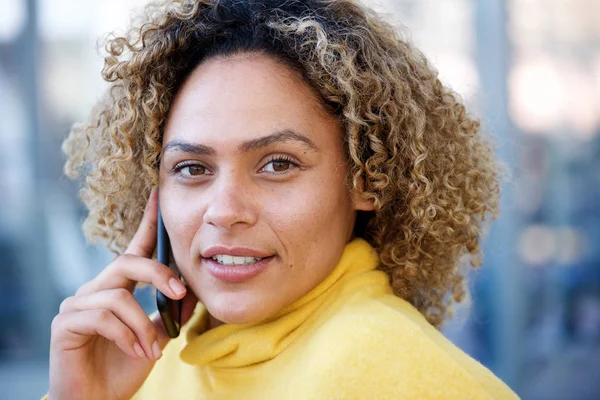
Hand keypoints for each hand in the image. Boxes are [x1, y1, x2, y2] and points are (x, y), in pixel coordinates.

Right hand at [48, 190, 196, 399]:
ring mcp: (77, 305)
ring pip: (119, 296)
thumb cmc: (124, 367)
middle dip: (159, 275)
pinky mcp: (66, 324)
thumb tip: (193, 291)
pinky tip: (138, 354)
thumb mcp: (156, 336)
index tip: (160, 194)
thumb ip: (169, 312)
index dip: (147, 223)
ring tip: (152, 350)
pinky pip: (103, 317)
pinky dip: (128, 336)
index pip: (134, 250)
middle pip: (127, 262)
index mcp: (118, 289)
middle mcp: (95, 290)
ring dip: (143, 325)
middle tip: (181, 293)